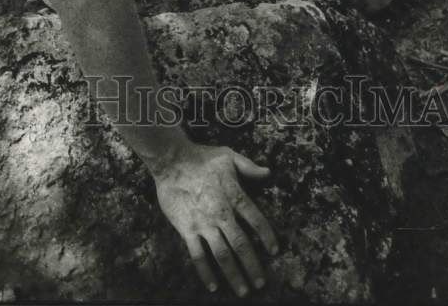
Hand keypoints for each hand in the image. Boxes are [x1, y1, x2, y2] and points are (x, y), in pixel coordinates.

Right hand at [152, 142, 277, 296]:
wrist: (172, 161)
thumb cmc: (202, 157)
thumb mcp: (229, 156)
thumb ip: (249, 167)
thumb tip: (268, 172)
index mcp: (234, 195)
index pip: (256, 220)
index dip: (267, 236)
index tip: (275, 251)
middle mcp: (221, 213)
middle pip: (241, 244)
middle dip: (253, 265)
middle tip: (260, 283)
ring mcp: (204, 224)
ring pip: (222, 254)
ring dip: (234, 274)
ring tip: (243, 290)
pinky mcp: (187, 229)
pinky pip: (198, 255)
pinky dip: (206, 272)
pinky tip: (213, 285)